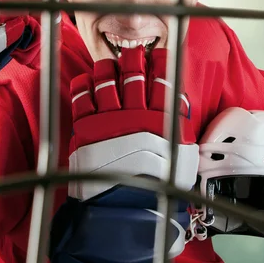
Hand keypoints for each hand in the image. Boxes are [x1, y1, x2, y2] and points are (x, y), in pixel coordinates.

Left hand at [49, 47, 198, 262]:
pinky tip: (86, 80)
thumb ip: (178, 132)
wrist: (127, 210)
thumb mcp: (180, 159)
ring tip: (108, 65)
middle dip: (134, 58)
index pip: (163, 80)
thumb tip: (177, 113)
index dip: (161, 63)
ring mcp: (109, 119)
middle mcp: (136, 114)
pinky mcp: (87, 127)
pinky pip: (82, 97)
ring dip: (108, 68)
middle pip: (134, 74)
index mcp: (162, 120)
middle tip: (134, 52)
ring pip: (108, 80)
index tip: (160, 54)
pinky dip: (84, 85)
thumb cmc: (157, 188)